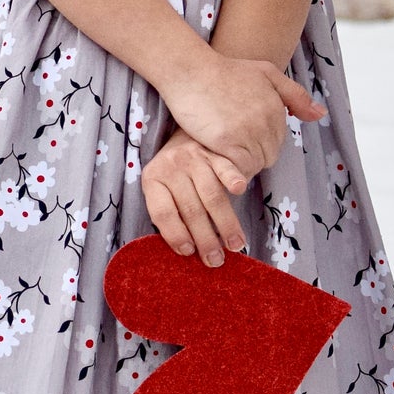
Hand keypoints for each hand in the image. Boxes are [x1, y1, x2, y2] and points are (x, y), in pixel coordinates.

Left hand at [142, 129, 249, 266]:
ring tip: (235, 245)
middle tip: (216, 261)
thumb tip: (189, 251)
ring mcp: (194, 158)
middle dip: (205, 239)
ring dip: (225, 223)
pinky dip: (233, 178)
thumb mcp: (163, 190)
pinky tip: (240, 191)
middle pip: (191, 210)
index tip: (189, 253)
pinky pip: (225, 167)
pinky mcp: (214, 152)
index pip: (163, 213)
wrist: (184, 133)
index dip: (175, 235)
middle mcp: (171, 167)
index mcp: (152, 180)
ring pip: (211, 196)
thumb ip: (171, 214)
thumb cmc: (175, 174)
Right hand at [159, 54, 323, 182]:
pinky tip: (218, 155)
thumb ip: (294, 95)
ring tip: (224, 151)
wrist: (191, 70)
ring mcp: (247, 132)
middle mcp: (266, 121)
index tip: (242, 136)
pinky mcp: (227, 142)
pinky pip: (238, 169)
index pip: (278, 143)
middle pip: (268, 156)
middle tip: (232, 146)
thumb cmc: (225, 71)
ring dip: (241, 163)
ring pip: (254, 165)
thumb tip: (320, 114)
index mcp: (277, 108)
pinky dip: (230, 168)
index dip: (260, 143)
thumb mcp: (265, 73)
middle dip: (253, 154)